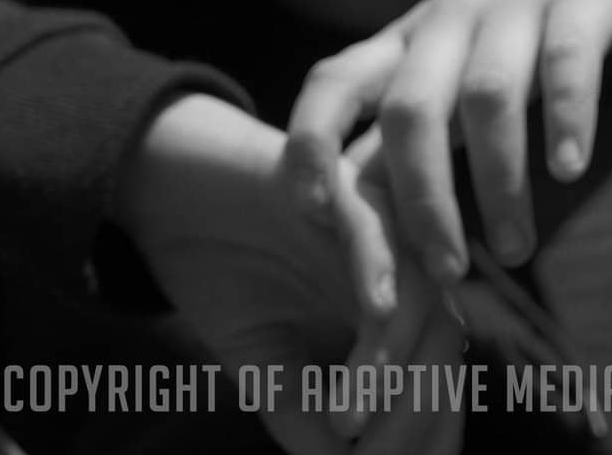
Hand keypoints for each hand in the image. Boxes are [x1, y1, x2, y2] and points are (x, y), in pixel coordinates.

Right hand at [115, 94, 460, 453]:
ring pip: (420, 297)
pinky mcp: (339, 182)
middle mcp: (402, 264)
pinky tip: (370, 316)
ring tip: (348, 417)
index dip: (422, 433)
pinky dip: (378, 274)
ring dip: (391, 365)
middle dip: (411, 413)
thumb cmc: (222, 273)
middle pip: (443, 343)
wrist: (169, 190)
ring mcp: (377, 222)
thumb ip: (305, 413)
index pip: (436, 378)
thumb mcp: (263, 365)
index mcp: (395, 307)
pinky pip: (376, 229)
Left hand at [283, 0, 611, 283]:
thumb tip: (364, 257)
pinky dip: (566, 116)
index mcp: (398, 47)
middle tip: (445, 271)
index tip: (311, 208)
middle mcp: (443, 26)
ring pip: (488, 96)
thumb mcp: (434, 83)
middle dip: (422, 199)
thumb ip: (398, 152)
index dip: (311, 138)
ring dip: (498, 181)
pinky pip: (565, 59)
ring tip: (516, 250)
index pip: (333, 82)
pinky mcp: (575, 4)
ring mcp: (509, 12)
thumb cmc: (489, 45)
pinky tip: (567, 169)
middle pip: (412, 110)